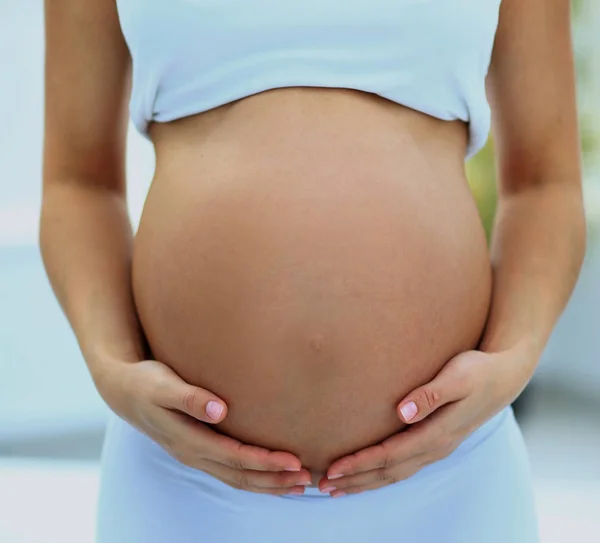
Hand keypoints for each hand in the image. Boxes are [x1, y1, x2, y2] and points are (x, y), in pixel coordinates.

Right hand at [98, 358, 311, 494]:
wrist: (122, 390)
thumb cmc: (145, 382)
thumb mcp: (162, 386)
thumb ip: (189, 398)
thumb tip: (219, 411)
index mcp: (188, 440)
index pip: (235, 457)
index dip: (265, 462)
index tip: (294, 461)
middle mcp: (193, 454)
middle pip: (240, 475)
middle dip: (274, 480)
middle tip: (307, 479)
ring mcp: (195, 455)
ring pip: (236, 478)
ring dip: (267, 484)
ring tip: (297, 486)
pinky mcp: (197, 449)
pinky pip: (229, 470)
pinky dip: (253, 476)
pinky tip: (269, 474)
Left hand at [319, 347, 533, 496]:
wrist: (504, 377)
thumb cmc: (477, 371)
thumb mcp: (457, 377)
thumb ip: (430, 395)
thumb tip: (402, 412)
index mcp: (437, 433)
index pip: (390, 455)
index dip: (360, 463)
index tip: (333, 469)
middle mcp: (435, 447)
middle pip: (389, 472)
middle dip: (356, 480)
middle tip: (323, 486)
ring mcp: (437, 448)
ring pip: (395, 474)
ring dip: (366, 482)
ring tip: (337, 489)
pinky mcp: (435, 443)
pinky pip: (403, 467)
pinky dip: (382, 476)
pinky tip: (368, 476)